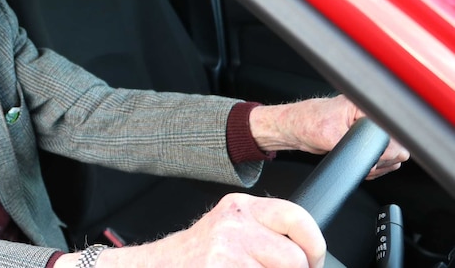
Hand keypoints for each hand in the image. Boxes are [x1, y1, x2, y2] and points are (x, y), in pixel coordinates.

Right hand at [54, 193, 324, 266]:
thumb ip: (263, 231)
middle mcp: (232, 223)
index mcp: (239, 206)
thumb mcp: (228, 230)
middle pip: (294, 258)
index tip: (314, 259)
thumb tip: (306, 249)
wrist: (154, 267)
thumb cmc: (193, 256)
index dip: (314, 244)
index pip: (296, 216)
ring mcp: (225, 251)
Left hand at [250, 95, 409, 178]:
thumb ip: (360, 147)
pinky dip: (372, 167)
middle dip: (384, 160)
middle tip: (366, 164)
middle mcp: (371, 114)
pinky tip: (360, 167)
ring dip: (379, 165)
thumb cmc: (306, 123)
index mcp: (365, 105)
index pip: (394, 130)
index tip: (376, 159)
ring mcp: (369, 128)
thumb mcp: (332, 136)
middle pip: (397, 144)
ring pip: (390, 154)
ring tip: (360, 164)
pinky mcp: (364, 139)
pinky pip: (380, 158)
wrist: (293, 127)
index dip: (389, 149)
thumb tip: (388, 156)